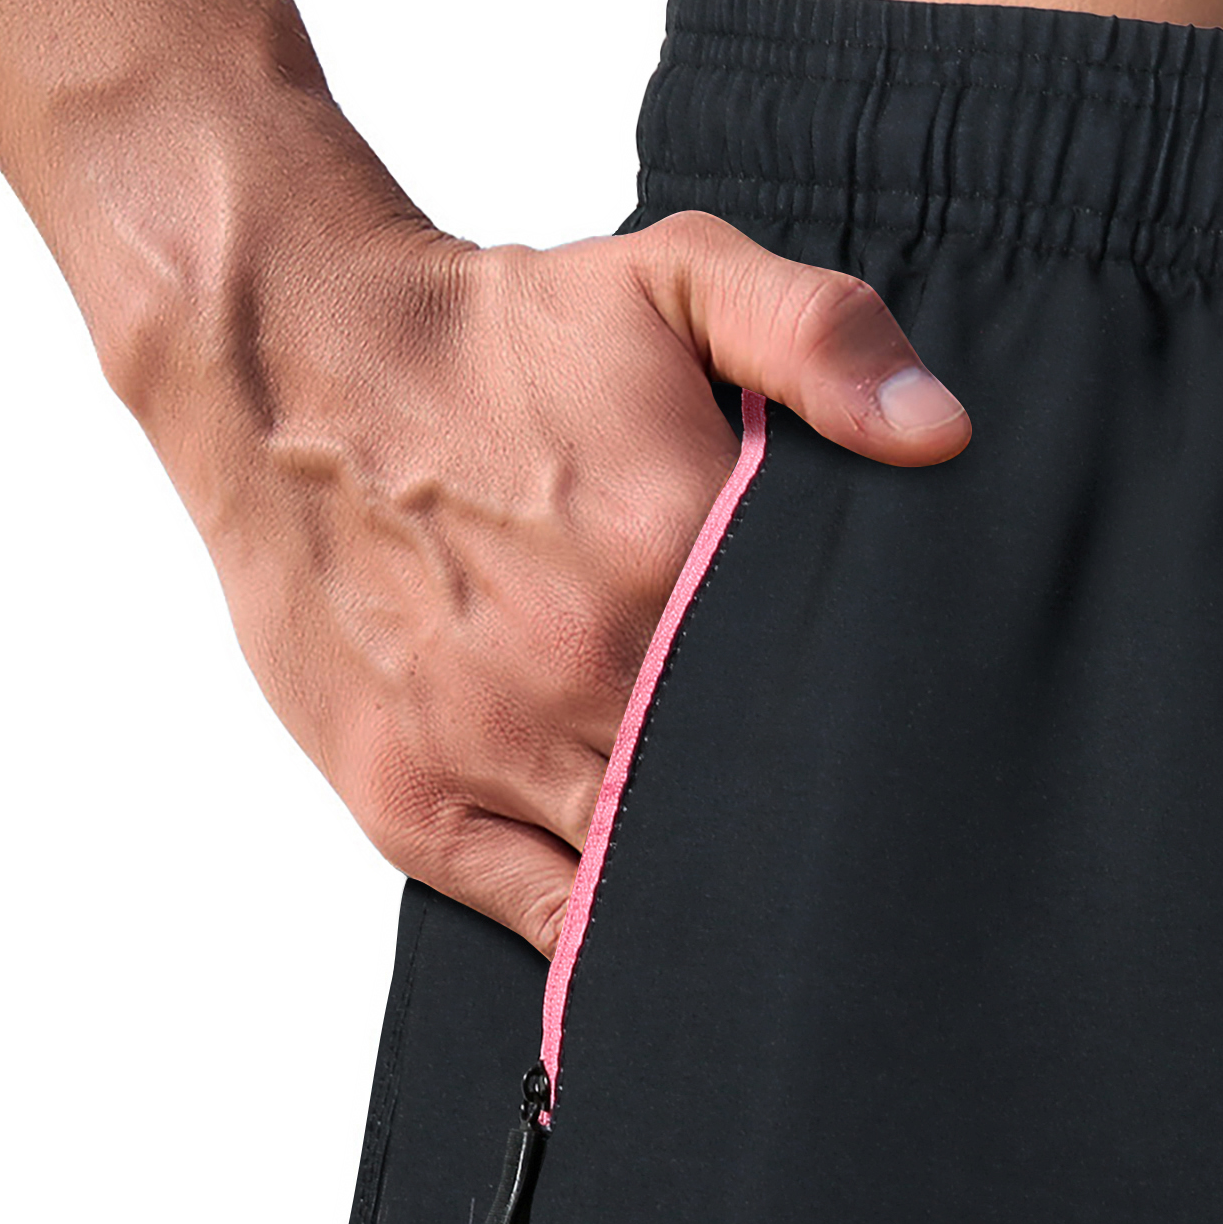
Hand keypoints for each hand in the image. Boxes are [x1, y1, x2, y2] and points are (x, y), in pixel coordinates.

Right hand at [144, 203, 969, 947]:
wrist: (283, 353)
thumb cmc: (493, 336)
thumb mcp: (675, 278)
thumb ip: (820, 336)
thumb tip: (939, 431)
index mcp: (666, 550)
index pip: (819, 704)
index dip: (872, 751)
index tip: (910, 775)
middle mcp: (580, 663)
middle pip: (741, 807)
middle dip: (800, 836)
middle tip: (866, 867)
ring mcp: (487, 745)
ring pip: (646, 882)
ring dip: (712, 900)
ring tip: (774, 910)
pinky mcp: (410, 801)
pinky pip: (545, 924)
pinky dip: (609, 945)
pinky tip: (665, 941)